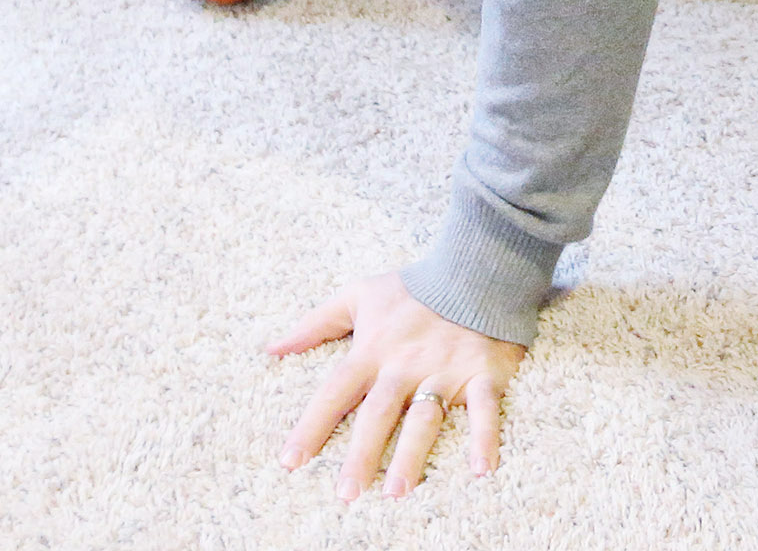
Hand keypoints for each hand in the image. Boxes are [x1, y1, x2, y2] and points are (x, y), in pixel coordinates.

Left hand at [272, 271, 524, 496]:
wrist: (475, 264)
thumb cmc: (413, 286)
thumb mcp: (359, 295)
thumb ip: (316, 323)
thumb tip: (272, 348)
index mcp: (374, 349)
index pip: (336, 392)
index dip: (312, 426)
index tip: (291, 462)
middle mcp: (406, 364)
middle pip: (378, 413)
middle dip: (361, 454)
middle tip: (347, 494)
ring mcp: (445, 369)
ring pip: (425, 417)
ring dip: (412, 454)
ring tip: (396, 491)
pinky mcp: (483, 372)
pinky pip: (485, 409)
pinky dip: (485, 437)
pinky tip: (480, 470)